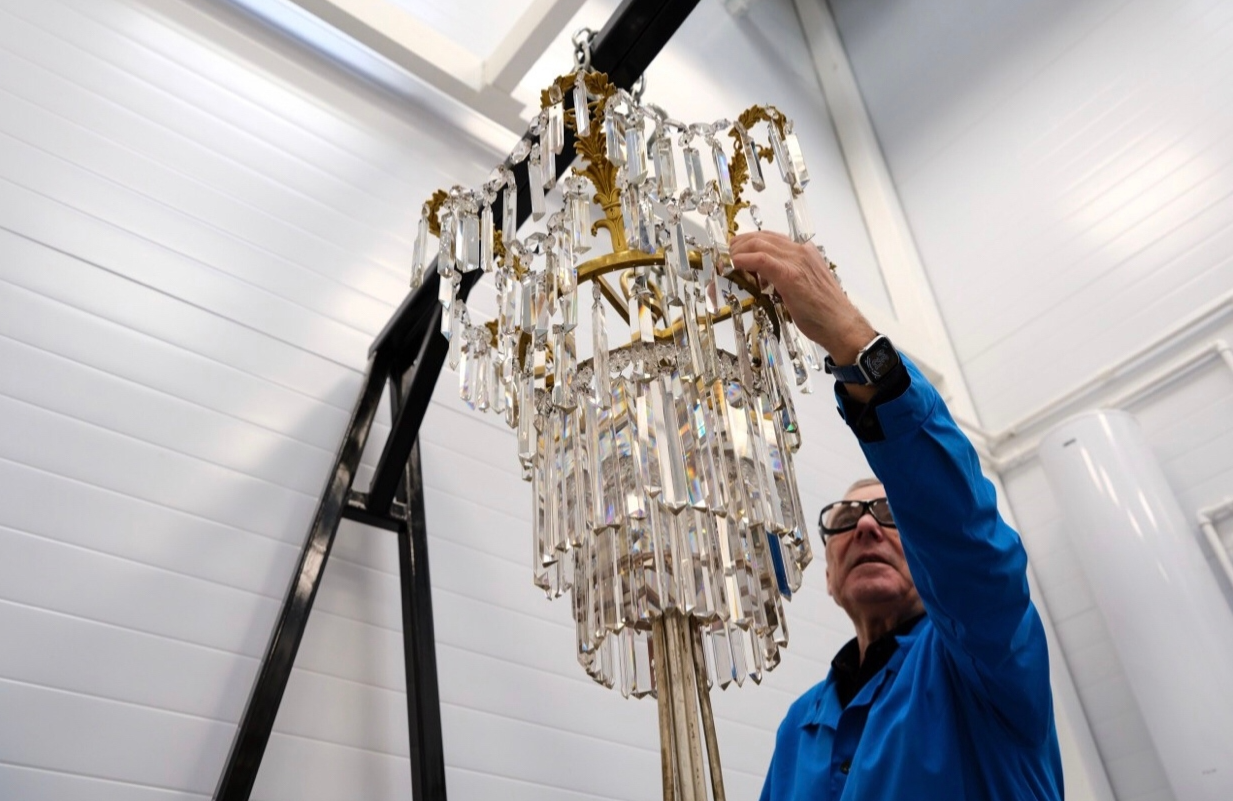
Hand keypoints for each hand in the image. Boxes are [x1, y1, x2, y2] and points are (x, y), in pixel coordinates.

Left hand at [729, 231, 875, 365]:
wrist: (841, 325)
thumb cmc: (824, 313)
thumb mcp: (801, 288)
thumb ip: (784, 278)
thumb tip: (762, 279)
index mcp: (805, 253)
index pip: (771, 238)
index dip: (749, 242)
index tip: (736, 251)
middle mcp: (801, 252)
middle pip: (761, 237)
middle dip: (739, 244)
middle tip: (724, 255)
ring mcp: (797, 261)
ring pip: (759, 244)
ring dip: (737, 251)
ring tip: (725, 261)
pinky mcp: (790, 275)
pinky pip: (761, 259)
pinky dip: (743, 260)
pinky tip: (733, 265)